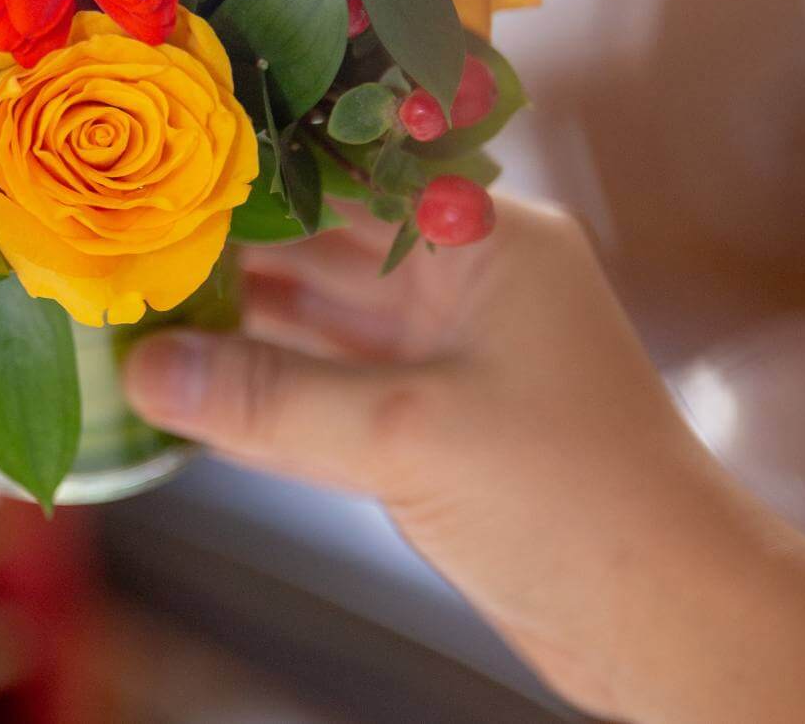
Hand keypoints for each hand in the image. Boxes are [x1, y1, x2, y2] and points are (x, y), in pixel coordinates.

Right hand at [124, 196, 804, 723]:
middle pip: (326, 251)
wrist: (670, 627)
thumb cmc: (576, 500)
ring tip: (143, 307)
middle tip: (135, 246)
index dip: (258, 177)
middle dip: (234, 254)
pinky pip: (329, 387)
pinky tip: (192, 383)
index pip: (352, 180)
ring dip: (241, 325)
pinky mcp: (428, 418)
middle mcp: (462, 280)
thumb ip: (270, 402)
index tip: (166, 176)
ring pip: (321, 322)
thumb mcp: (409, 435)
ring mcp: (443, 351)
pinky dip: (268, 390)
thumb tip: (144, 370)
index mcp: (485, 238)